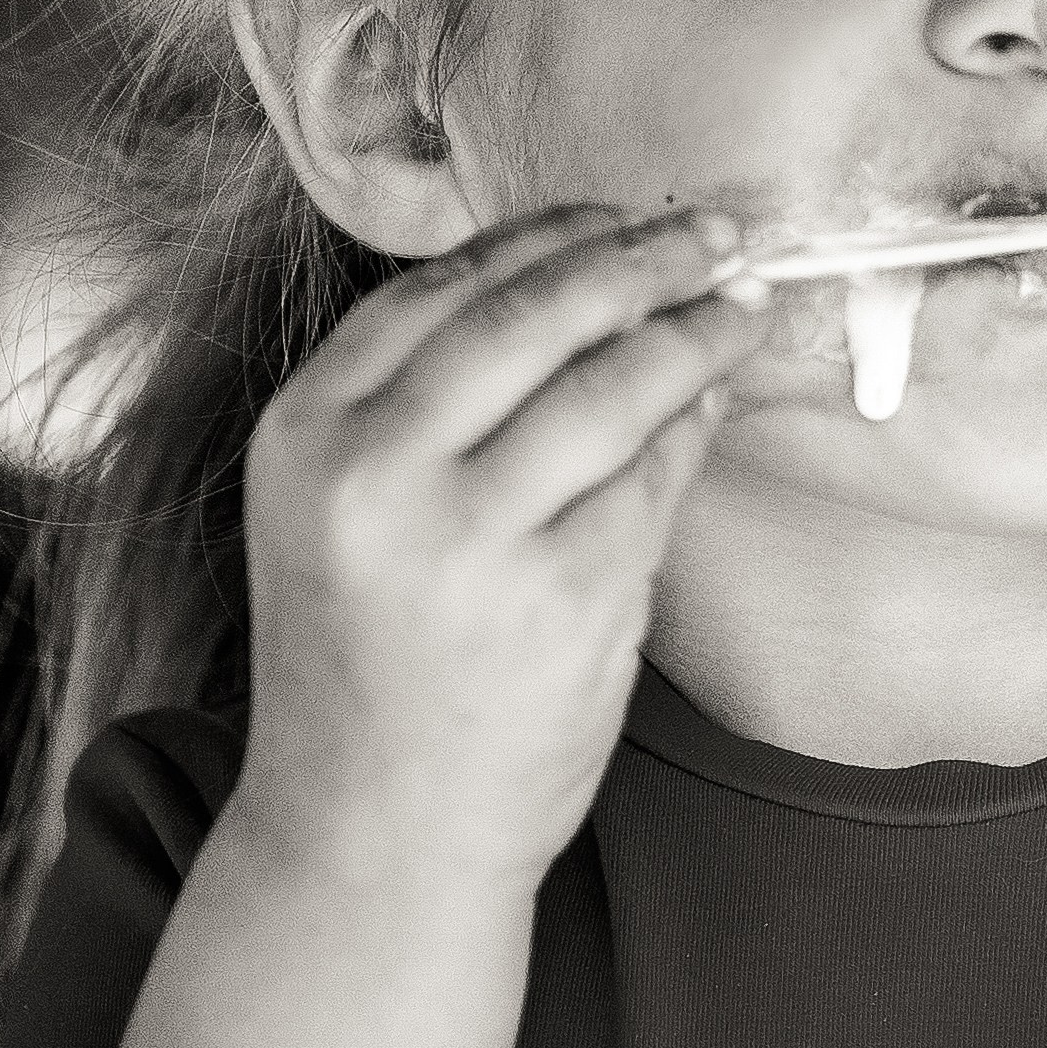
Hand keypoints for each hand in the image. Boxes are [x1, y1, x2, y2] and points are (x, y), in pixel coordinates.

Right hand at [236, 206, 768, 892]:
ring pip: (611, 386)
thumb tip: (590, 284)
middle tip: (713, 232)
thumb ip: (426, 405)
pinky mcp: (566, 598)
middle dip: (639, 258)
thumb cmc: (372, 665)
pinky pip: (651, 480)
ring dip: (691, 331)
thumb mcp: (342, 515)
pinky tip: (710, 406)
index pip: (440, 291)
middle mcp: (376, 474)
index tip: (617, 215)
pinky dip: (690, 431)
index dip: (543, 237)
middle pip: (533, 316)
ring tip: (739, 303)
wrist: (372, 832)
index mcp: (307, 436)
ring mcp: (472, 539)